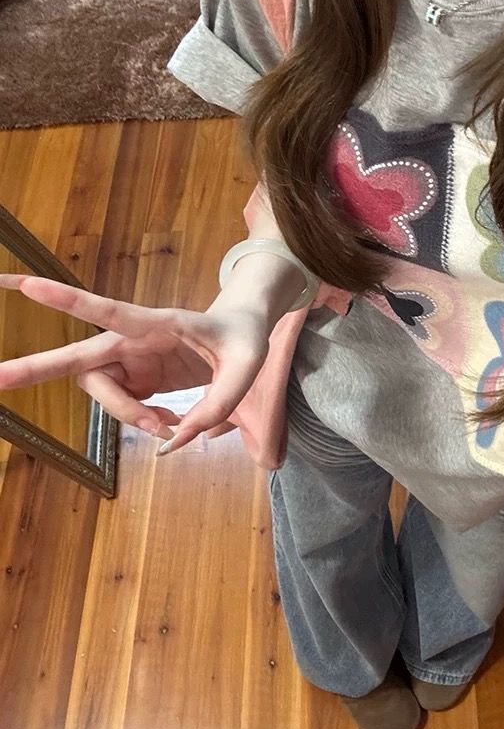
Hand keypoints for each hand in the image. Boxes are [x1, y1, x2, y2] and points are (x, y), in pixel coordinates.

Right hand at [0, 274, 271, 454]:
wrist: (244, 335)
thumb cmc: (245, 338)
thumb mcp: (249, 365)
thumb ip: (219, 403)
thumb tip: (175, 443)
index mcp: (159, 322)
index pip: (109, 312)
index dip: (70, 302)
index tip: (31, 286)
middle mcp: (136, 340)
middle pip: (79, 359)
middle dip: (37, 367)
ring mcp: (133, 361)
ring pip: (102, 392)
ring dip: (125, 414)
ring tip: (166, 427)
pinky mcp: (138, 378)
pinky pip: (122, 405)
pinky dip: (138, 421)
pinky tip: (168, 425)